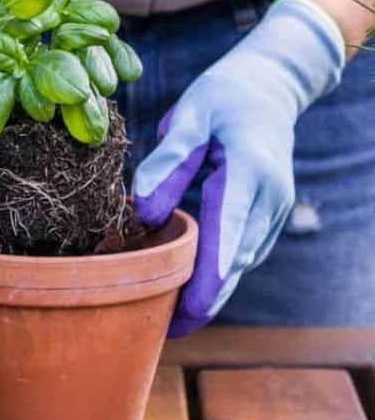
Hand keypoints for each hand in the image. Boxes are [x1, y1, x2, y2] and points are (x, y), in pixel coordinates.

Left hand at [133, 0, 344, 336]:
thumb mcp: (192, 114)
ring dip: (211, 293)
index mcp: (249, 169)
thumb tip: (144, 213)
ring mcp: (275, 210)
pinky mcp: (270, 216)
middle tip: (163, 332)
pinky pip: (243, 254)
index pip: (229, 228)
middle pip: (236, 260)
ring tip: (169, 321)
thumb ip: (169, 161)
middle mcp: (270, 197)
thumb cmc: (225, 95)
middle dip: (204, 299)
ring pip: (241, 264)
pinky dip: (220, 276)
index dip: (209, 274)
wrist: (272, 87)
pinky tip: (192, 292)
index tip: (187, 310)